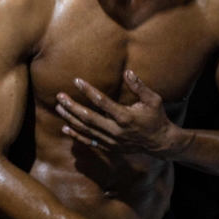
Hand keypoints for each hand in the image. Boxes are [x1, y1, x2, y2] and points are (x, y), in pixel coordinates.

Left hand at [55, 70, 180, 155]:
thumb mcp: (153, 100)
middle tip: (60, 96)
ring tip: (58, 107)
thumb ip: (139, 87)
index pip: (102, 102)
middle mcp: (116, 130)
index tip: (76, 81)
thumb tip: (127, 72)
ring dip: (70, 119)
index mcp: (125, 117)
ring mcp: (111, 141)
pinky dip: (76, 135)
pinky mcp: (109, 147)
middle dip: (72, 107)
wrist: (159, 143)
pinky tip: (64, 128)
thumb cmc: (156, 118)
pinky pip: (89, 141)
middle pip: (88, 118)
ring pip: (86, 130)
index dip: (88, 91)